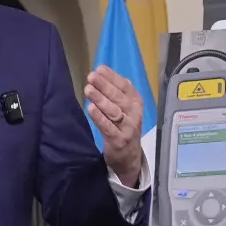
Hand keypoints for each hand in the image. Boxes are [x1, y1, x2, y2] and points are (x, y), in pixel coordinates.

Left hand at [86, 67, 145, 186]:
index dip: (112, 77)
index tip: (99, 68)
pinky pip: (108, 127)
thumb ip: (117, 91)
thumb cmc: (124, 126)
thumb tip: (102, 71)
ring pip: (114, 111)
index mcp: (136, 102)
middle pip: (119, 97)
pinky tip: (91, 108)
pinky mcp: (118, 140)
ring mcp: (127, 128)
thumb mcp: (126, 108)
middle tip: (91, 77)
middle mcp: (134, 113)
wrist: (129, 157)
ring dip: (100, 99)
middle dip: (104, 86)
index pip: (125, 86)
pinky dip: (99, 117)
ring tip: (88, 89)